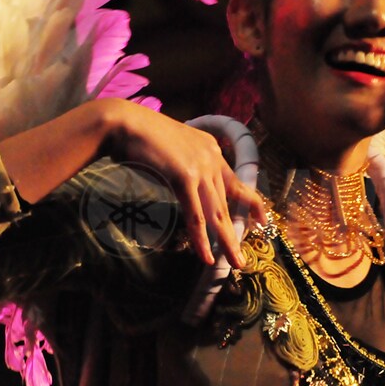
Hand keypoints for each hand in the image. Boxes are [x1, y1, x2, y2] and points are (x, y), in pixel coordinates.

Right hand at [109, 100, 267, 267]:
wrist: (122, 122)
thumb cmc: (139, 137)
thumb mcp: (172, 151)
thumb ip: (186, 168)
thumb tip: (188, 190)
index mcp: (210, 148)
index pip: (235, 180)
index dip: (251, 202)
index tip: (262, 218)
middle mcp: (211, 156)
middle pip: (227, 202)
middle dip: (235, 232)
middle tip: (241, 258)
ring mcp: (200, 166)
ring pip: (216, 213)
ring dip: (225, 241)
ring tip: (234, 262)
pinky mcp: (185, 177)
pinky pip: (195, 216)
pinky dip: (201, 238)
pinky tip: (206, 256)